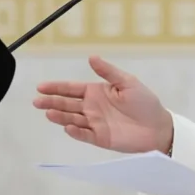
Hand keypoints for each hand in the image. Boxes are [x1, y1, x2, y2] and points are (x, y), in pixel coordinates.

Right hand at [33, 55, 172, 153]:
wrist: (157, 126)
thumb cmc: (144, 101)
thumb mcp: (127, 82)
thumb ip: (108, 72)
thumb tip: (91, 56)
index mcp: (97, 92)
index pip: (72, 89)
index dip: (56, 87)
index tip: (41, 87)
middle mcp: (92, 107)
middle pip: (67, 104)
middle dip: (51, 102)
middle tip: (37, 101)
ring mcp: (95, 123)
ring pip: (72, 119)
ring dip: (60, 116)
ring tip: (48, 113)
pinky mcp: (100, 138)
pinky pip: (85, 135)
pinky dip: (76, 132)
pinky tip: (68, 127)